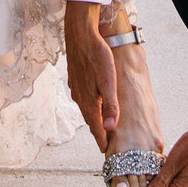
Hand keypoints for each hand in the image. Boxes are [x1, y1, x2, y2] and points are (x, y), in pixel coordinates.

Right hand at [63, 2, 118, 150]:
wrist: (80, 34)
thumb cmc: (97, 55)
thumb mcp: (108, 80)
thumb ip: (110, 105)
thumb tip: (112, 128)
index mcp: (89, 102)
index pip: (97, 129)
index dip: (103, 141)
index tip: (108, 153)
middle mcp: (80, 99)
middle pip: (91, 121)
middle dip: (99, 133)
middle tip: (107, 145)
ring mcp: (76, 89)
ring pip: (87, 110)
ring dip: (95, 120)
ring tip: (103, 128)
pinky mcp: (76, 81)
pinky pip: (84, 99)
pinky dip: (91, 106)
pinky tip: (95, 104)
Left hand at [144, 109, 187, 186]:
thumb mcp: (174, 162)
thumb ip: (161, 181)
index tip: (136, 180)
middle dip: (152, 182)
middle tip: (143, 168)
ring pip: (168, 184)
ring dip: (160, 176)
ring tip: (153, 163)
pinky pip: (175, 179)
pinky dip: (167, 172)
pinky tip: (163, 162)